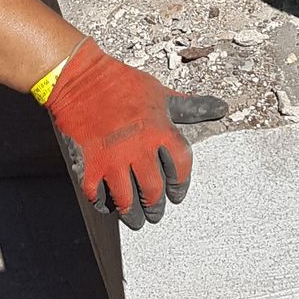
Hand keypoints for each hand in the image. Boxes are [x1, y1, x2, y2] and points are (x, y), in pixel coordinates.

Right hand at [44, 41, 224, 227]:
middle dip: (156, 206)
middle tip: (155, 212)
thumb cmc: (122, 84)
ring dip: (133, 214)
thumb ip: (190, 108)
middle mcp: (138, 149)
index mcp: (159, 131)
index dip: (182, 184)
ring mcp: (112, 160)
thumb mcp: (160, 94)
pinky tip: (109, 205)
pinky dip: (105, 204)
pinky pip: (98, 196)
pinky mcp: (88, 165)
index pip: (181, 168)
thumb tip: (220, 108)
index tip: (177, 192)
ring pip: (127, 201)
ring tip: (136, 219)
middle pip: (154, 191)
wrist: (78, 78)